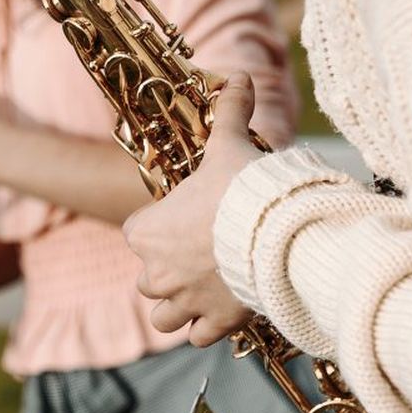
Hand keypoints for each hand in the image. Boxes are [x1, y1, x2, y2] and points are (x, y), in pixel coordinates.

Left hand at [124, 72, 261, 345]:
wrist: (275, 234)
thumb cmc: (242, 190)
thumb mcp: (229, 146)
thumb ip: (229, 113)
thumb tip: (237, 76)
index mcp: (147, 233)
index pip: (135, 235)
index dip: (156, 230)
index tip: (184, 222)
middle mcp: (156, 273)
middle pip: (148, 280)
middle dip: (168, 272)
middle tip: (200, 256)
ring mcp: (183, 302)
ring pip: (162, 317)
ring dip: (178, 308)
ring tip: (205, 291)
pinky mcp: (212, 323)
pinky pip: (196, 336)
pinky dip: (206, 328)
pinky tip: (226, 311)